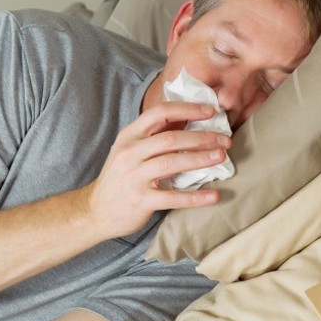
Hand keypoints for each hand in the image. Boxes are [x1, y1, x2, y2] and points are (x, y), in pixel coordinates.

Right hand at [84, 101, 230, 238]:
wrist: (95, 211)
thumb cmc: (120, 178)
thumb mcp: (129, 150)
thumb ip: (154, 136)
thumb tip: (189, 120)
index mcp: (129, 136)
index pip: (159, 113)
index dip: (187, 109)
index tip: (210, 111)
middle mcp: (130, 153)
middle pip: (170, 138)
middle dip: (201, 137)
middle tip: (225, 140)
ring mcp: (134, 176)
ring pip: (172, 163)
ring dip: (200, 159)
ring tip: (221, 158)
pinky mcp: (140, 200)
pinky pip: (173, 197)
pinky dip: (195, 197)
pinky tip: (214, 195)